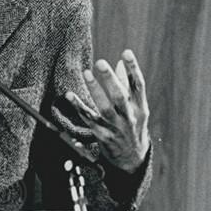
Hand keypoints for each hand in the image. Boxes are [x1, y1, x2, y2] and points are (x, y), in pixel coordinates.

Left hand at [66, 50, 149, 172]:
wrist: (132, 158)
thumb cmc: (133, 126)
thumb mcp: (136, 108)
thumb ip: (128, 86)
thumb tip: (120, 63)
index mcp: (140, 107)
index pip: (138, 85)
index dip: (133, 69)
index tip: (126, 53)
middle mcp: (129, 117)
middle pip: (120, 96)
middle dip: (111, 79)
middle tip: (101, 62)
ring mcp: (115, 127)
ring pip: (104, 108)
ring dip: (94, 90)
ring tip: (86, 73)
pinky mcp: (102, 135)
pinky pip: (88, 119)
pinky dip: (79, 106)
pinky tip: (70, 95)